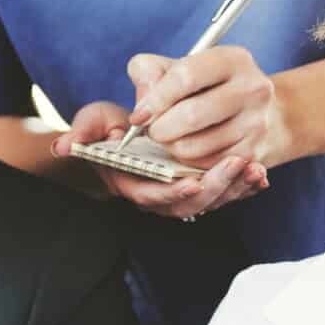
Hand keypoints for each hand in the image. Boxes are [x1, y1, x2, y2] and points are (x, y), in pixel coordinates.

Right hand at [53, 98, 266, 220]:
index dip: (171, 192)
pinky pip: (224, 194)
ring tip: (254, 169)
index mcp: (130, 183)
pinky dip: (242, 187)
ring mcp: (179, 195)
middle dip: (213, 187)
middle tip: (235, 165)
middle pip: (188, 204)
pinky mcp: (199, 188)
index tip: (191, 182)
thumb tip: (64, 145)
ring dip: (233, 188)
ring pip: (210, 201)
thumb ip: (83, 131)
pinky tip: (260, 175)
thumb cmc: (109, 127)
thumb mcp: (94, 121)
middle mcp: (156, 196)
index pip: (151, 196)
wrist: (129, 132)